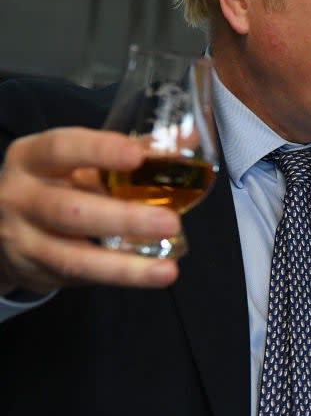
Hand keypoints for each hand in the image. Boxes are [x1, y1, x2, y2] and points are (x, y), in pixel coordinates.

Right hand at [0, 127, 180, 294]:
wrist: (4, 222)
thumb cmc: (57, 181)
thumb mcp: (80, 161)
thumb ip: (132, 151)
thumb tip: (188, 138)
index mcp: (32, 157)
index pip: (61, 148)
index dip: (98, 151)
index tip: (136, 156)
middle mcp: (20, 196)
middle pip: (70, 210)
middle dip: (123, 219)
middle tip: (169, 222)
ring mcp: (23, 238)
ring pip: (73, 256)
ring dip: (123, 265)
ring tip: (166, 268)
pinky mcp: (34, 270)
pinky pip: (79, 277)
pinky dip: (117, 276)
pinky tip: (148, 273)